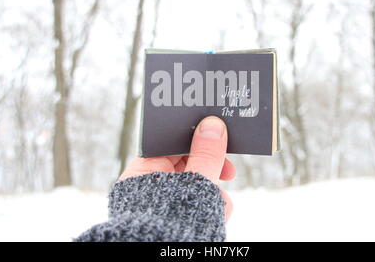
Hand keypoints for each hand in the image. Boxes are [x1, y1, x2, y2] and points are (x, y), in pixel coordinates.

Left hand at [119, 116, 235, 220]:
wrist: (165, 258)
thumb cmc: (172, 221)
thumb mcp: (196, 182)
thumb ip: (207, 153)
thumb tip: (213, 124)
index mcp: (145, 170)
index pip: (172, 144)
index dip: (197, 140)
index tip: (217, 139)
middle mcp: (150, 185)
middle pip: (186, 166)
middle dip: (211, 172)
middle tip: (229, 171)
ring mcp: (160, 203)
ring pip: (193, 187)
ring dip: (213, 195)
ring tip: (219, 207)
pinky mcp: (170, 218)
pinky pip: (192, 204)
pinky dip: (207, 208)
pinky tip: (217, 218)